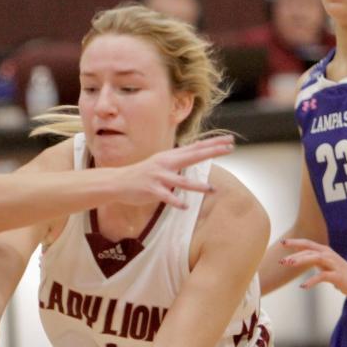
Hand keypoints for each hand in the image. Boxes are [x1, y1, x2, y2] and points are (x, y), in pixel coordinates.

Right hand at [118, 135, 233, 207]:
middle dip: (212, 152)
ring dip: (197, 186)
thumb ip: (178, 160)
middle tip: (229, 149)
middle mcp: (165, 163)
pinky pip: (166, 197)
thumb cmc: (143, 174)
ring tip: (211, 189)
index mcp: (169, 156)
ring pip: (181, 181)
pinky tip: (185, 206)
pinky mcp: (151, 190)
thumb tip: (196, 154)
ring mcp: (158, 177)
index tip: (229, 140)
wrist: (118, 181)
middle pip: (193, 156)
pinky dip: (176, 201)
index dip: (213, 144)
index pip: (196, 147)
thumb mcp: (161, 163)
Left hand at [279, 238, 346, 296]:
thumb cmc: (340, 271)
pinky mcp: (337, 276)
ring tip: (290, 264)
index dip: (294, 242)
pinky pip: (323, 276)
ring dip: (302, 260)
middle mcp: (328, 255)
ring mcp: (333, 265)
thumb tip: (297, 255)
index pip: (307, 244)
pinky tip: (303, 286)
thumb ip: (312, 258)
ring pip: (316, 258)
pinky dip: (312, 281)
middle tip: (282, 261)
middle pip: (309, 251)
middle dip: (295, 255)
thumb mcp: (325, 263)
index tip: (282, 242)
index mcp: (324, 251)